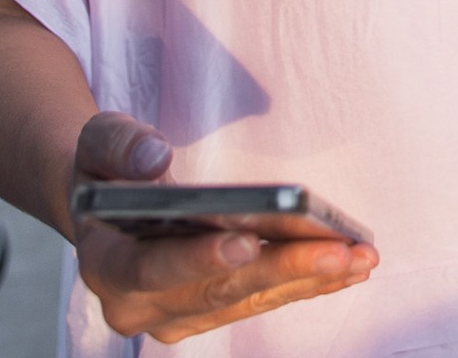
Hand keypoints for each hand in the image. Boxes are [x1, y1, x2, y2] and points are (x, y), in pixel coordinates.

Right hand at [67, 110, 378, 342]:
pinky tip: (350, 265)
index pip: (150, 269)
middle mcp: (141, 306)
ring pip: (248, 300)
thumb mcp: (98, 143)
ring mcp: (178, 316)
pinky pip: (264, 299)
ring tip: (359, 255)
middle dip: (281, 269)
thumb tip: (155, 158)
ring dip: (307, 278)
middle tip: (336, 251)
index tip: (245, 243)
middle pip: (216, 291)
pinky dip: (307, 282)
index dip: (197, 259)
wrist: (107, 207)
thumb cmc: (106, 170)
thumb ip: (120, 146)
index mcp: (105, 265)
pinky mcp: (211, 312)